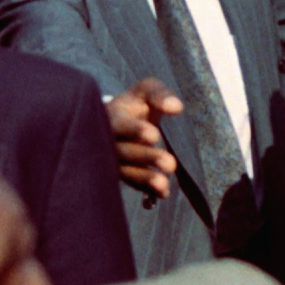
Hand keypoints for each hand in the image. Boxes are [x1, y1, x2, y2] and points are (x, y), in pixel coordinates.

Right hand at [106, 78, 181, 197]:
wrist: (121, 119)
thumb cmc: (136, 103)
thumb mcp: (146, 91)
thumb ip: (160, 95)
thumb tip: (177, 107)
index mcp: (111, 116)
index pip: (119, 124)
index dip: (134, 130)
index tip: (155, 135)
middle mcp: (106, 140)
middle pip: (122, 151)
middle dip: (145, 157)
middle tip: (171, 163)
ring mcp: (111, 159)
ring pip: (124, 171)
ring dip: (144, 178)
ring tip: (164, 184)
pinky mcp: (119, 173)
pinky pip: (130, 183)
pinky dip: (145, 189)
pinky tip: (162, 194)